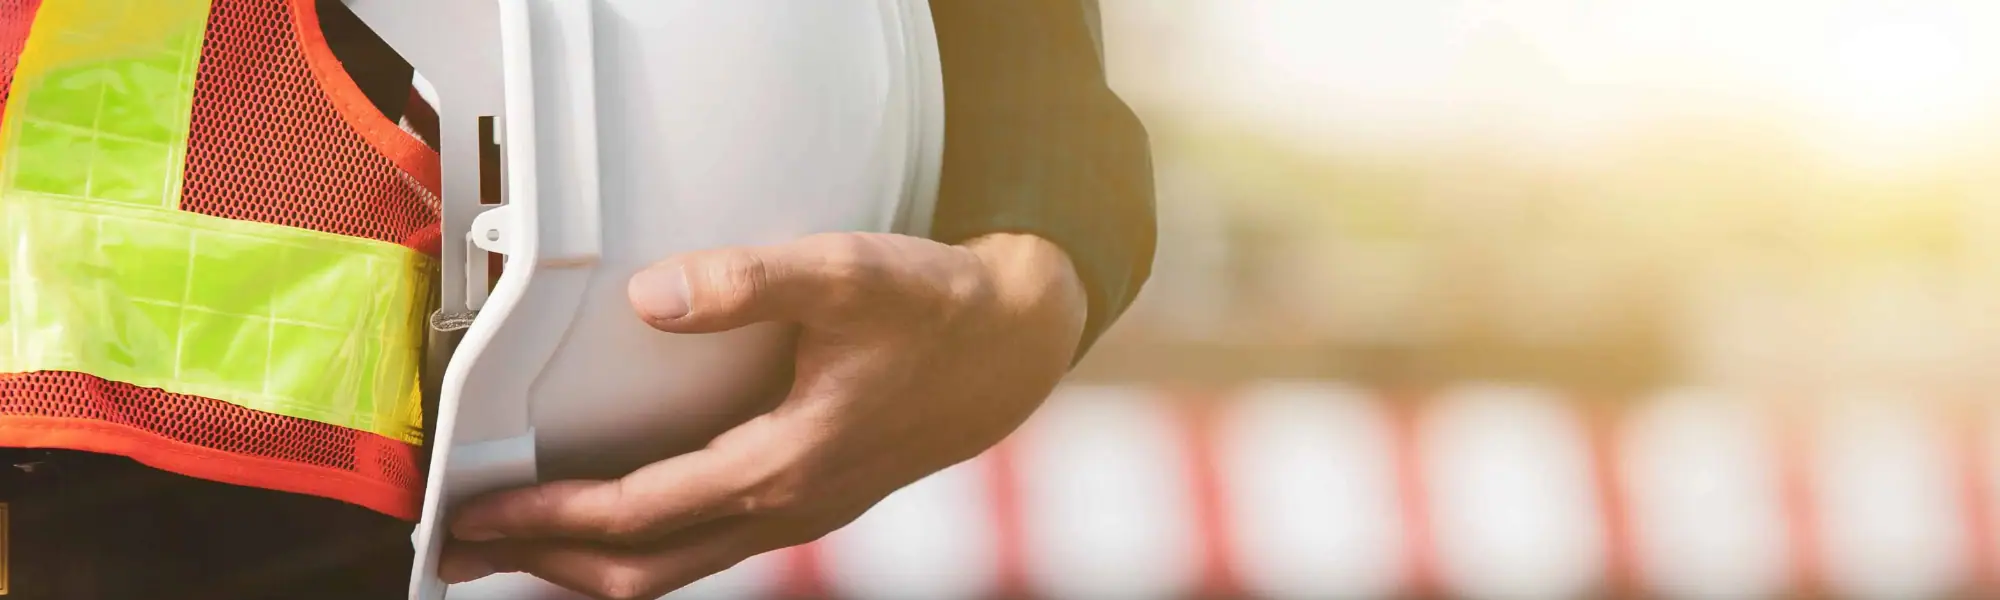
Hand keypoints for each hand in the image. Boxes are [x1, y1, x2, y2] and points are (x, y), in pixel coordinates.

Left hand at [437, 232, 1087, 598]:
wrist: (1013, 349)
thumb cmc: (936, 313)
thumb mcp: (847, 275)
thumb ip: (747, 282)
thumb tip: (648, 299)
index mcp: (783, 466)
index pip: (636, 514)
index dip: (545, 518)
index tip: (473, 510)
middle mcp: (784, 507)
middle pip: (640, 570)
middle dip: (542, 563)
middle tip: (456, 547)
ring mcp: (797, 513)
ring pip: (672, 567)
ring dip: (585, 562)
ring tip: (514, 542)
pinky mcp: (806, 499)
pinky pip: (702, 546)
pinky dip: (638, 544)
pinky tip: (612, 517)